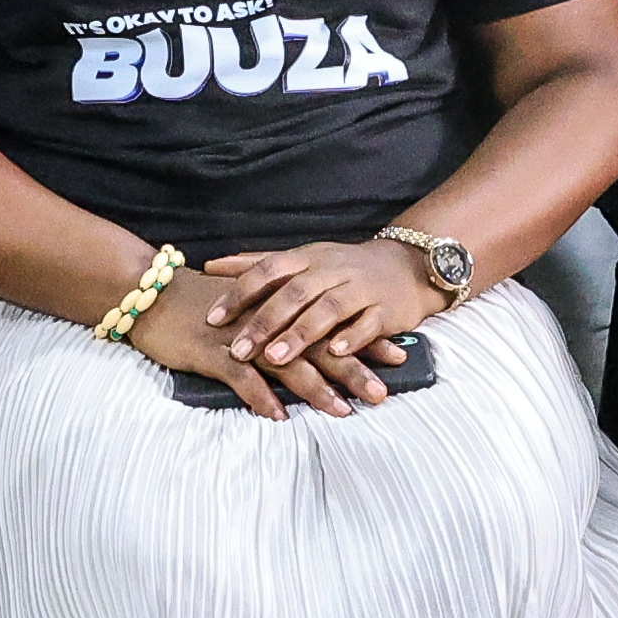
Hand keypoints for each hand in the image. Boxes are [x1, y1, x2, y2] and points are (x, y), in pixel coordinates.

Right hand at [127, 264, 371, 418]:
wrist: (151, 295)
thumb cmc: (200, 307)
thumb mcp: (246, 310)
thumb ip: (278, 324)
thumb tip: (309, 345)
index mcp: (278, 308)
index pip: (330, 323)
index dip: (364, 338)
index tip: (397, 355)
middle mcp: (267, 320)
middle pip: (318, 345)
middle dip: (352, 370)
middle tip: (382, 393)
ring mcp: (241, 337)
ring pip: (287, 363)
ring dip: (317, 389)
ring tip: (343, 411)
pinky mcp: (214, 352)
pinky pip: (242, 378)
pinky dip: (261, 397)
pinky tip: (280, 417)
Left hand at [207, 236, 440, 388]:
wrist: (407, 266)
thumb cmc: (343, 269)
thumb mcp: (302, 260)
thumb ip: (258, 264)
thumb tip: (210, 265)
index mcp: (308, 258)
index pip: (267, 270)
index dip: (239, 292)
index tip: (211, 317)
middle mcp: (332, 270)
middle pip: (294, 292)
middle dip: (264, 322)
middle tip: (238, 349)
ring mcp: (360, 288)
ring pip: (328, 308)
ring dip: (301, 333)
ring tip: (276, 358)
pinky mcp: (386, 309)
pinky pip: (369, 323)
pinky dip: (352, 337)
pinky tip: (335, 353)